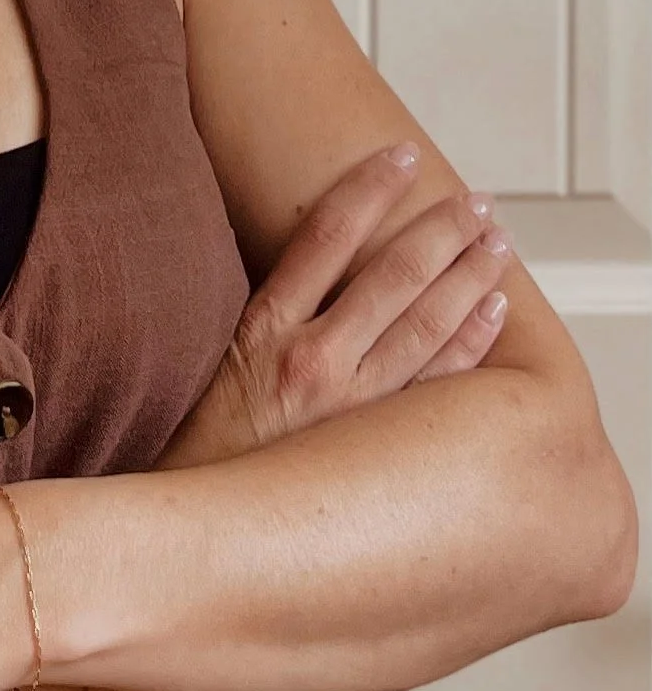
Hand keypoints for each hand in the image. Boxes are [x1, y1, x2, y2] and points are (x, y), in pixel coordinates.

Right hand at [157, 140, 511, 470]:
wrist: (193, 534)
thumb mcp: (209, 363)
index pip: (326, 234)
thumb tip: (297, 262)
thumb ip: (259, 316)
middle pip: (393, 274)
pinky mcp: (375, 445)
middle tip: (477, 201)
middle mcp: (313, 360)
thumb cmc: (198, 449)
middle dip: (442, 229)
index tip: (400, 156)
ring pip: (428, 323)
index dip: (368, 187)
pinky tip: (493, 311)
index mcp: (264, 329)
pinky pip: (439, 384)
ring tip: (496, 242)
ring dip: (469, 275)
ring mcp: (351, 406)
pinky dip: (472, 342)